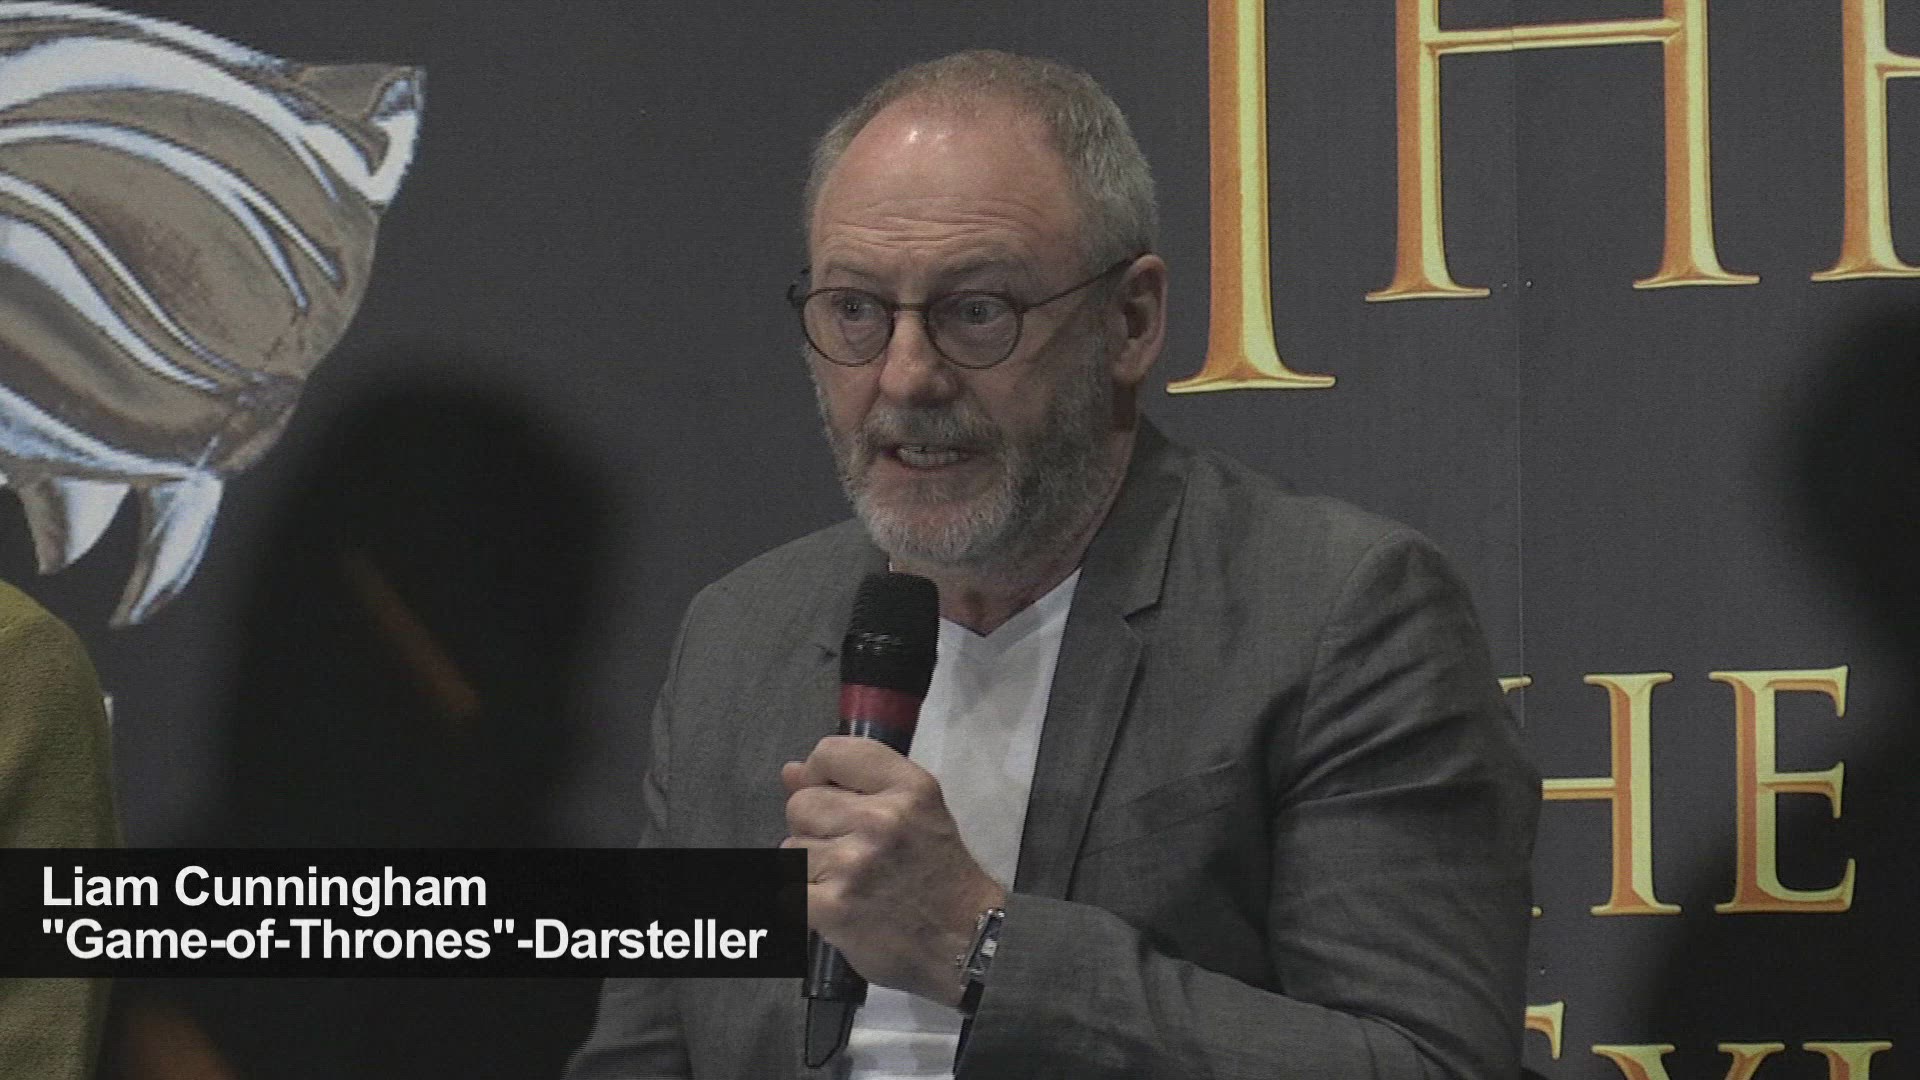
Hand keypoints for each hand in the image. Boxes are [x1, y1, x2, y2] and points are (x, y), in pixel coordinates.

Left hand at [781, 736, 1007, 1005]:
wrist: (968, 942)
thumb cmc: (942, 876)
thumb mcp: (918, 813)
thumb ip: (855, 786)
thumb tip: (791, 773)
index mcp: (908, 788)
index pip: (831, 753)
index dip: (817, 774)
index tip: (827, 796)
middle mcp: (881, 819)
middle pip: (801, 805)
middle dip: (814, 829)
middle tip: (847, 853)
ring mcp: (854, 863)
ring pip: (790, 849)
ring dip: (809, 869)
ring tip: (847, 884)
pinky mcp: (833, 906)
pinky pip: (787, 889)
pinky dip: (802, 902)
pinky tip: (830, 907)